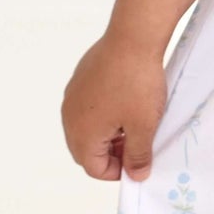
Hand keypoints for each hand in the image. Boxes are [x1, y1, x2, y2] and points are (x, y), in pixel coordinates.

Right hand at [61, 33, 167, 182]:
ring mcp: (73, 95)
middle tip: (138, 145)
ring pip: (87, 127)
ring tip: (135, 122)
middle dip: (111, 153)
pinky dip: (105, 112)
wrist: (133, 38)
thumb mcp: (144, 126)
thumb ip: (138, 155)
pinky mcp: (81, 78)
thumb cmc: (137, 84)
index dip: (118, 171)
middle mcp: (69, 116)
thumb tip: (136, 175)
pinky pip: (89, 105)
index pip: (94, 168)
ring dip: (108, 133)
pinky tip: (128, 100)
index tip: (140, 162)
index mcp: (81, 134)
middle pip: (86, 149)